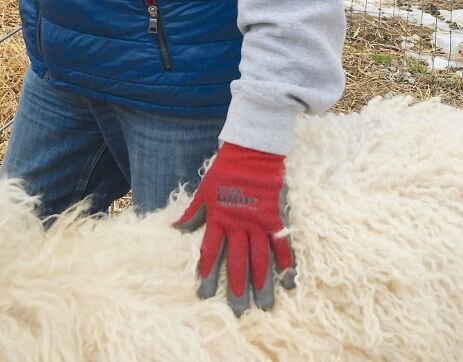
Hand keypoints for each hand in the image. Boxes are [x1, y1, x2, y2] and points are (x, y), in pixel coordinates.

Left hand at [174, 142, 294, 315]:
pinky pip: (282, 242)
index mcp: (218, 218)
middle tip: (238, 311)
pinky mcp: (276, 215)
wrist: (251, 150)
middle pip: (238, 261)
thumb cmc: (225, 169)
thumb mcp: (204, 190)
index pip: (211, 252)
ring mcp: (259, 221)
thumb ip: (193, 213)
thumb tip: (174, 229)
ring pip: (261, 257)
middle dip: (237, 287)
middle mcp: (238, 224)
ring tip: (264, 305)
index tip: (204, 294)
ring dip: (262, 282)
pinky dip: (286, 261)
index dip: (207, 273)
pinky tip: (288, 280)